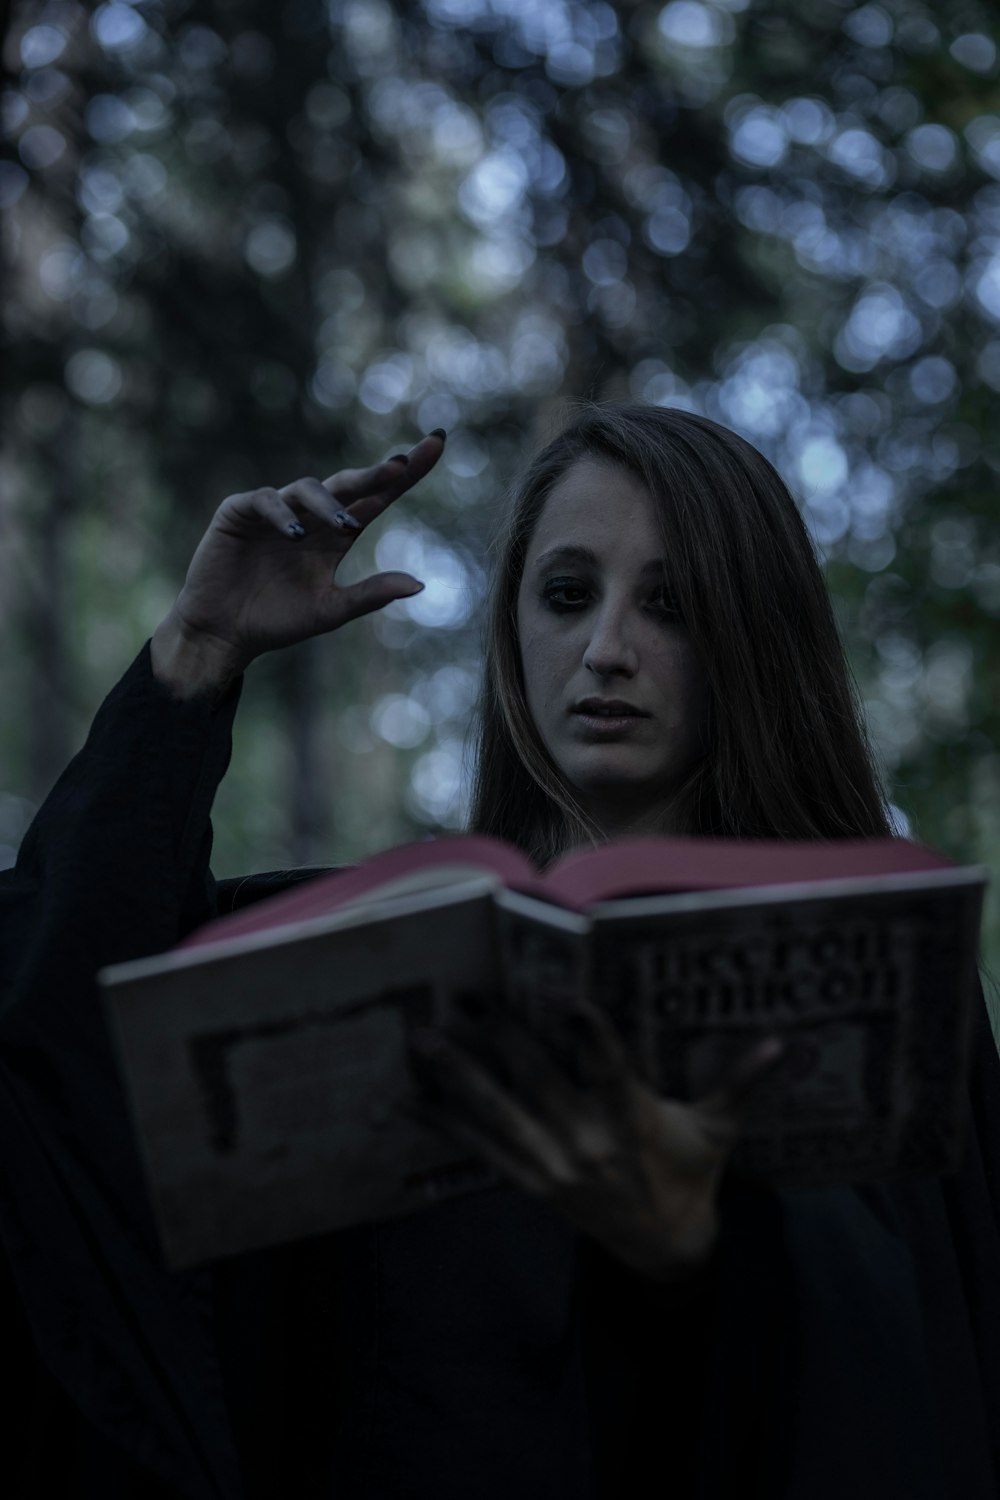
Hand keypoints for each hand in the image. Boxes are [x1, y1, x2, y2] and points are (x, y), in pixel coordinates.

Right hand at [158, 431, 445, 675]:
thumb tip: (420, 584)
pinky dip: (281, 513)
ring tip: (346, 526)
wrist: (225, 633)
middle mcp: (311, 515)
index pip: (378, 497)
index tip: (437, 445)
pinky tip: (295, 532)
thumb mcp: (331, 611)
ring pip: (308, 489)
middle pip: (350, 484)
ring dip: (329, 503)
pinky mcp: (239, 512)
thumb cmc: (278, 621)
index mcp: (337, 534)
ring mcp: (275, 510)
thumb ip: (371, 595)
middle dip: (376, 473)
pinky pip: (265, 501)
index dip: (407, 473)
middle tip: (401, 465)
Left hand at [407, 997, 783, 1281]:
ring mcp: (552, 1165)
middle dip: (502, 1039)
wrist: (664, 1248)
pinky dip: (444, 1126)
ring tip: (425, 1040)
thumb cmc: (690, 1174)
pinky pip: (481, 1151)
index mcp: (632, 1122)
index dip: (590, 1037)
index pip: (611, 1073)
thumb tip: (783, 1041)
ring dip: (459, 1076)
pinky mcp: (530, 1182)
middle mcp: (586, 1143)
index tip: (567, 1000)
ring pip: (499, 1115)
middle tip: (470, 996)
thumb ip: (742, 1082)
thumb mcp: (717, 1130)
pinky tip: (408, 1101)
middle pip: (538, 1085)